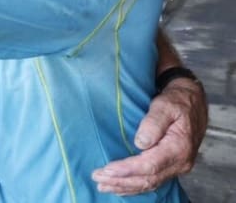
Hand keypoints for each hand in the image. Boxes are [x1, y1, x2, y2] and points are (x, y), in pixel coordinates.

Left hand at [92, 78, 206, 194]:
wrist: (192, 103)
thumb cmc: (177, 102)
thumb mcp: (165, 105)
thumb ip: (153, 123)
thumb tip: (141, 142)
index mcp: (178, 148)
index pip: (149, 165)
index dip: (127, 169)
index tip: (107, 170)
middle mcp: (180, 162)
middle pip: (148, 179)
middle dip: (121, 181)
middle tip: (97, 178)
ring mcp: (176, 167)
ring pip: (149, 183)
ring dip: (125, 186)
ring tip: (103, 186)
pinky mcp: (171, 166)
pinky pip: (152, 181)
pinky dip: (135, 186)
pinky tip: (120, 186)